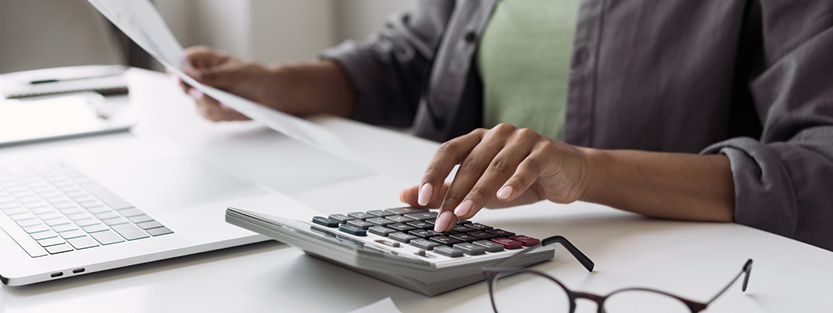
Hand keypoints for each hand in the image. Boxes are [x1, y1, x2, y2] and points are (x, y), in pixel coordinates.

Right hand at [175, 46, 281, 120]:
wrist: (268, 94)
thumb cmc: (253, 76)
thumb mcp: (234, 73)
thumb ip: (211, 75)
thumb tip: (188, 74)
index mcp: (201, 60)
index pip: (178, 63)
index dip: (175, 71)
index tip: (178, 77)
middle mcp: (198, 77)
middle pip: (184, 87)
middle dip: (199, 93)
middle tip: (203, 93)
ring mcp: (202, 94)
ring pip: (198, 104)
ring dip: (215, 106)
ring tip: (231, 104)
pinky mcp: (209, 108)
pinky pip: (209, 115)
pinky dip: (222, 114)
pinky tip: (233, 108)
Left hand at [399, 123, 590, 231]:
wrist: (567, 174)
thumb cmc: (520, 178)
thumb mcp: (479, 188)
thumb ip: (445, 191)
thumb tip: (407, 196)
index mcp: (478, 139)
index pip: (448, 151)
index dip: (434, 173)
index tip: (421, 197)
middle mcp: (497, 134)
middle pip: (470, 163)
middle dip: (455, 195)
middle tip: (444, 220)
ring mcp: (522, 140)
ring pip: (495, 166)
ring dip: (479, 192)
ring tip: (466, 213)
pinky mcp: (545, 151)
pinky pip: (527, 167)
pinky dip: (515, 183)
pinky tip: (505, 197)